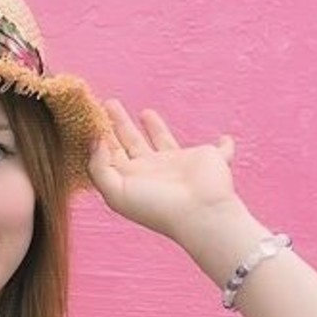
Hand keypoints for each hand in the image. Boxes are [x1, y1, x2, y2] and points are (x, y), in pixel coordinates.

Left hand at [87, 99, 238, 242]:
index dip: (101, 135)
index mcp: (132, 178)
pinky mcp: (207, 157)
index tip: (91, 115)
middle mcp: (153, 170)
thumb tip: (97, 140)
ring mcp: (179, 164)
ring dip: (154, 126)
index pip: (112, 152)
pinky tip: (225, 140)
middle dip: (119, 124)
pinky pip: (221, 149)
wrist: (198, 212)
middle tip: (109, 103)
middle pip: (131, 142)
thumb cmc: (157, 206)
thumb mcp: (116, 191)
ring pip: (162, 139)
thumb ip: (100, 166)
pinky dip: (226, 145)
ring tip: (144, 111)